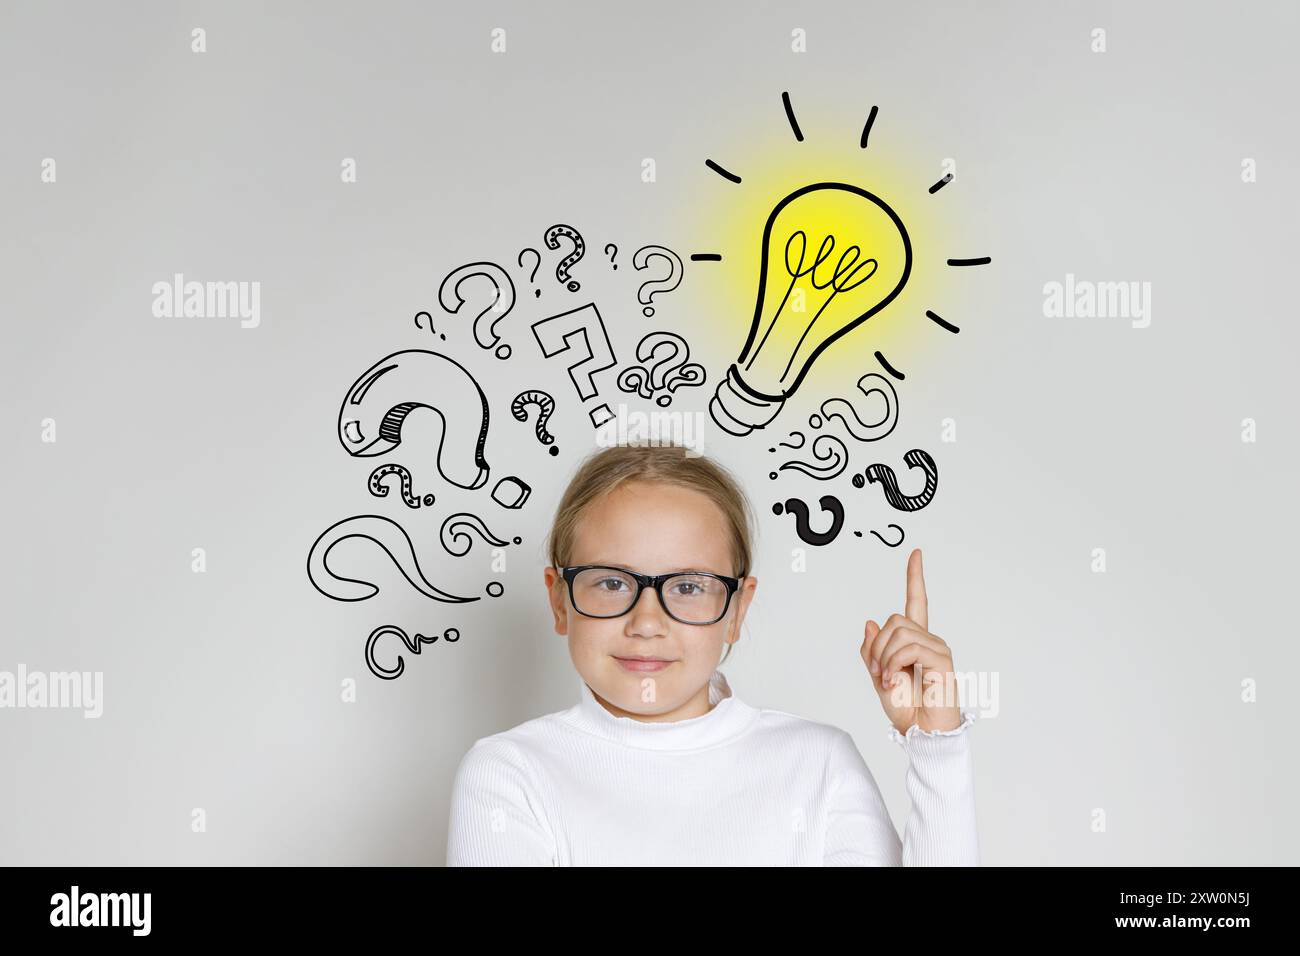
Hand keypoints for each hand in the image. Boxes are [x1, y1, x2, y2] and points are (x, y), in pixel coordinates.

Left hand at [860, 548, 961, 735]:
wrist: (920, 733)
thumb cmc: (904, 710)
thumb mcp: (878, 677)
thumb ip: (872, 651)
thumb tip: (870, 622)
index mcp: (914, 641)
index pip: (916, 602)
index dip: (915, 577)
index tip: (915, 553)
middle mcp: (929, 640)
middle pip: (894, 620)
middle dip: (878, 647)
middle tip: (879, 673)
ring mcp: (937, 648)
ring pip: (898, 632)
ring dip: (885, 658)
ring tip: (888, 679)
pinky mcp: (942, 660)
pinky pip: (908, 648)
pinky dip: (894, 663)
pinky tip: (895, 679)